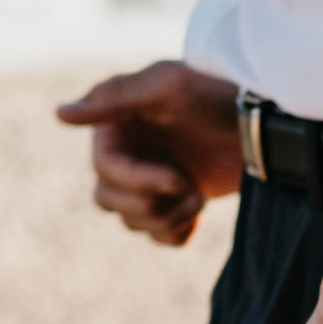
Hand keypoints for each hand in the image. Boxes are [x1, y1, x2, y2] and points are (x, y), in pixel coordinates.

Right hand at [56, 62, 242, 246]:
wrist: (262, 124)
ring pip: (133, 222)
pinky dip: (178, 232)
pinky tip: (198, 212)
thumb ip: (113, 98)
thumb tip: (60, 114)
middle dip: (151, 203)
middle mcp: (126, 153)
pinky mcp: (174, 203)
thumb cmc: (216, 97)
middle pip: (108, 200)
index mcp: (116, 125)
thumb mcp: (167, 86)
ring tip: (199, 194)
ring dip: (170, 216)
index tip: (180, 176)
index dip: (141, 181)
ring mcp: (149, 181)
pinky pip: (158, 236)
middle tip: (189, 188)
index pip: (104, 170)